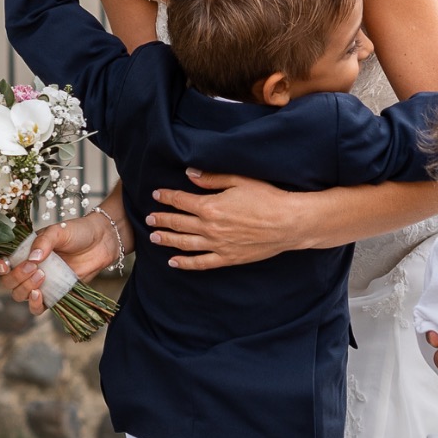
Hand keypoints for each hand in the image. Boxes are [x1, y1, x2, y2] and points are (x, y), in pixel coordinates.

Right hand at [0, 214, 117, 314]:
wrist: (102, 241)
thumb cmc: (78, 232)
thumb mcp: (59, 230)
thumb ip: (44, 242)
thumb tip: (32, 258)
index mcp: (23, 250)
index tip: (4, 265)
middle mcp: (28, 268)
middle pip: (7, 282)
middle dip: (16, 277)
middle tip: (34, 267)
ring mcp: (40, 282)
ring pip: (19, 295)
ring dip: (25, 289)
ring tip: (42, 276)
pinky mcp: (54, 294)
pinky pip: (37, 307)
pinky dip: (34, 305)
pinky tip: (39, 296)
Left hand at [146, 170, 303, 269]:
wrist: (288, 223)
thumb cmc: (267, 198)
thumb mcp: (240, 180)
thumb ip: (212, 179)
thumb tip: (190, 174)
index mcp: (210, 206)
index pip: (181, 200)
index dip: (166, 197)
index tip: (156, 195)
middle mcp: (210, 227)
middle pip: (178, 223)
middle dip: (161, 219)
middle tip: (149, 218)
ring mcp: (218, 245)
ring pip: (184, 243)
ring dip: (167, 240)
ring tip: (154, 237)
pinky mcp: (228, 258)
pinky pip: (201, 263)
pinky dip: (185, 263)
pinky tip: (173, 262)